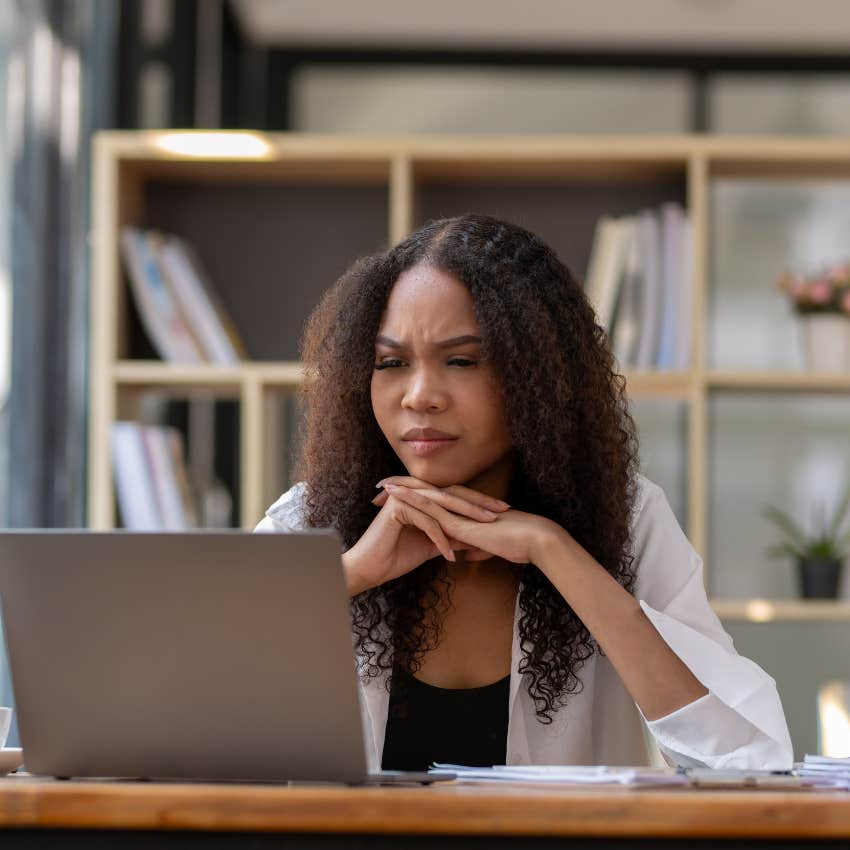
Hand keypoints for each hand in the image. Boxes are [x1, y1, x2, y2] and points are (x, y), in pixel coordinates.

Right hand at [341, 477, 510, 595]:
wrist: (369, 568)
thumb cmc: (397, 556)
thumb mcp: (433, 546)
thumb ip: (453, 538)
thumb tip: (477, 539)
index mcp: (421, 497)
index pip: (455, 495)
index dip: (478, 502)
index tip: (502, 511)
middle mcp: (413, 492)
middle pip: (451, 494)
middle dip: (478, 503)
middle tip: (501, 512)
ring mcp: (403, 498)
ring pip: (441, 504)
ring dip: (464, 517)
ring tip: (484, 528)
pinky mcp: (396, 509)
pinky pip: (426, 522)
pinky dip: (440, 540)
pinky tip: (451, 556)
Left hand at [374, 477, 564, 566]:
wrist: (535, 540)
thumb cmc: (520, 544)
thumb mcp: (491, 548)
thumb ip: (476, 548)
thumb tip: (466, 554)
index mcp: (466, 512)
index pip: (435, 501)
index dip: (415, 498)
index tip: (394, 498)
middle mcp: (460, 507)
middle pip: (426, 492)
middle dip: (403, 489)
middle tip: (379, 487)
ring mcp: (459, 511)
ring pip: (425, 496)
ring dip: (402, 490)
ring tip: (380, 487)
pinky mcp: (460, 521)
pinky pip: (431, 508)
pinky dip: (411, 500)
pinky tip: (395, 496)